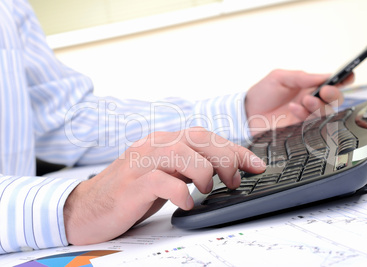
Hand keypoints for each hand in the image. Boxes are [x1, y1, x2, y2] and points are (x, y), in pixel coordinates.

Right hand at [63, 127, 265, 245]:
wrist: (87, 208)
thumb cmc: (131, 192)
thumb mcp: (165, 174)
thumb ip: (188, 166)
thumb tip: (224, 169)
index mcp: (163, 140)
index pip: (206, 136)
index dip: (234, 149)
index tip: (255, 165)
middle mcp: (153, 145)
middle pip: (199, 138)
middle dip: (226, 158)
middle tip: (234, 181)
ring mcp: (141, 163)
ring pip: (184, 155)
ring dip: (205, 174)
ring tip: (207, 191)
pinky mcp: (132, 184)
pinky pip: (164, 183)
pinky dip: (182, 195)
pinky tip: (185, 205)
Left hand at [245, 69, 352, 135]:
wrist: (247, 113)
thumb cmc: (262, 93)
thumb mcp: (279, 77)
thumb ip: (301, 77)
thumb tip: (323, 76)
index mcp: (309, 86)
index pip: (333, 83)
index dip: (344, 80)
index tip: (348, 76)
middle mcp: (311, 101)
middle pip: (335, 100)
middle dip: (333, 94)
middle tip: (323, 90)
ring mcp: (306, 116)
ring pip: (325, 113)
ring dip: (318, 105)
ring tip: (304, 100)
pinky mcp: (300, 129)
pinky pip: (311, 123)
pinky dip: (304, 114)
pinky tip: (293, 108)